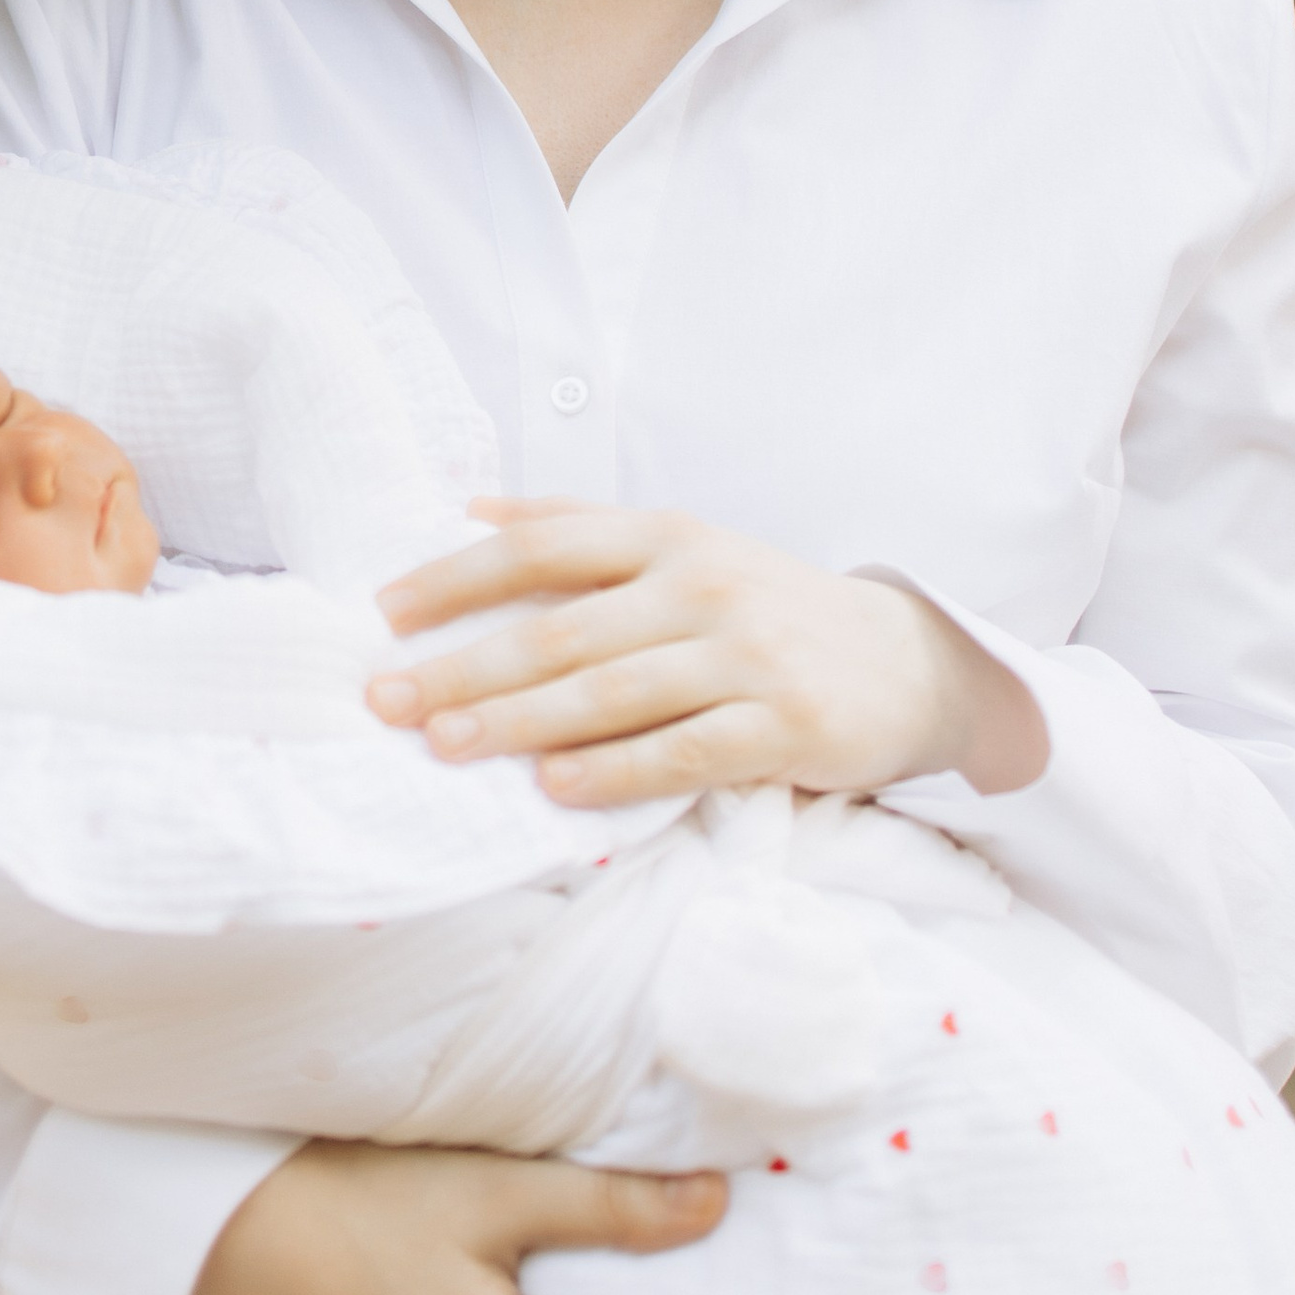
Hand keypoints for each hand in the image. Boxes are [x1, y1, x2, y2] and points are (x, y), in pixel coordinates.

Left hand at [373, 503, 1046, 805]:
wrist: (908, 662)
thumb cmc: (768, 607)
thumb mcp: (683, 546)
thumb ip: (579, 527)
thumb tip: (470, 507)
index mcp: (666, 536)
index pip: (543, 548)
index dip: (458, 577)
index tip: (386, 612)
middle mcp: (700, 586)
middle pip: (561, 629)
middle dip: (465, 666)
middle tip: (388, 701)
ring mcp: (745, 657)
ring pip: (609, 692)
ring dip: (519, 723)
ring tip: (446, 745)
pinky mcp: (784, 726)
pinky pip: (682, 752)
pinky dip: (613, 771)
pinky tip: (554, 787)